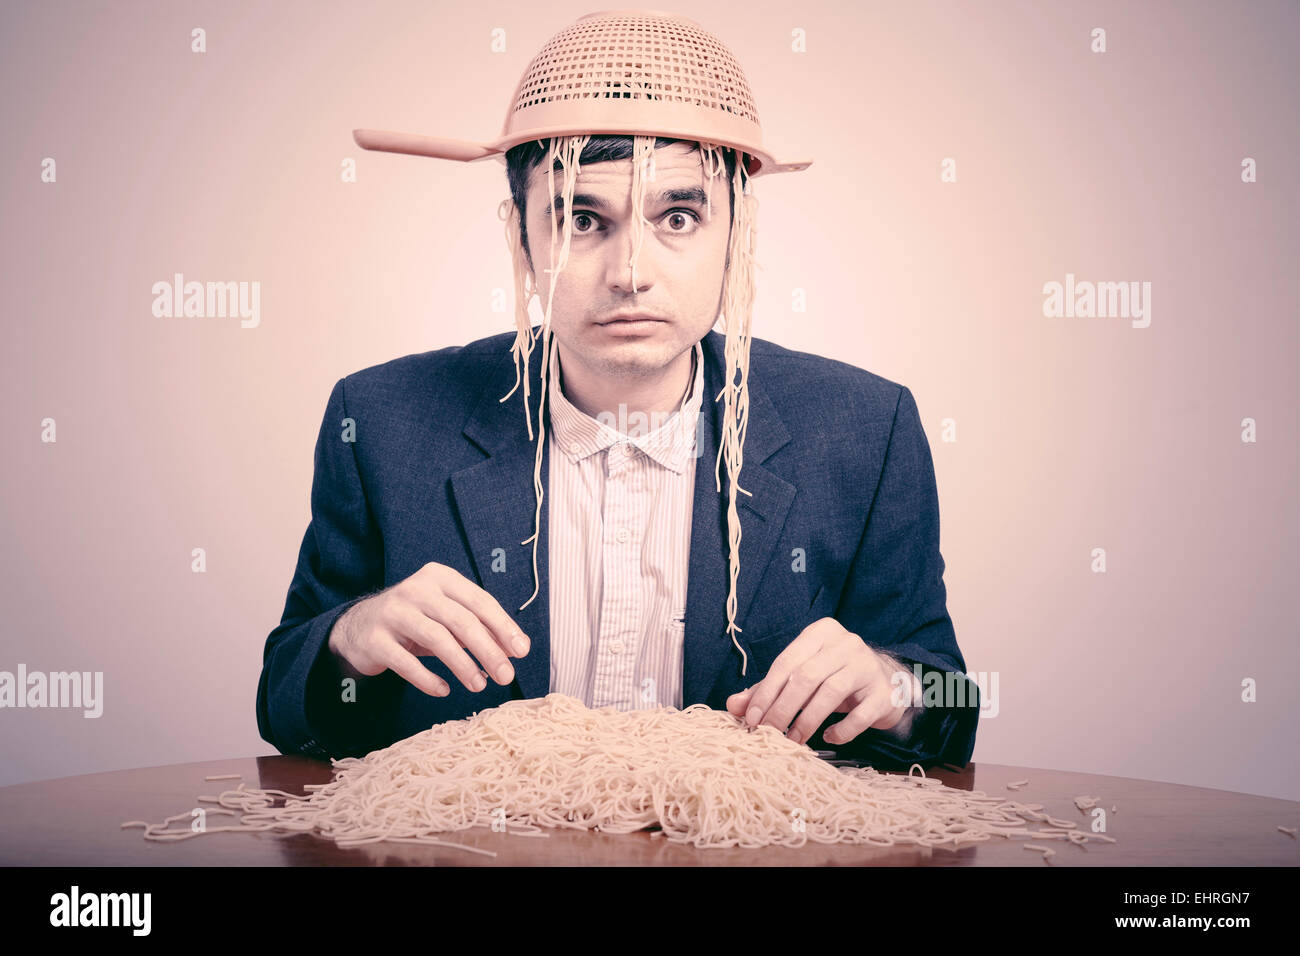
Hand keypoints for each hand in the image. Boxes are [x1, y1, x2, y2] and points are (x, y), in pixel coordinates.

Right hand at [327, 562, 530, 696]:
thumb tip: (514, 649)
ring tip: (479, 685)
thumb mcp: (446, 618)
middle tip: (506, 676)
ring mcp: (393, 613)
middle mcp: (417, 590)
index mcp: (440, 578)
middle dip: (488, 650)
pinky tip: (444, 690)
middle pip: (461, 620)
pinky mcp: (375, 639)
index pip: (479, 601)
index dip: (503, 626)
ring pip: (437, 639)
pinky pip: (406, 662)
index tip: (521, 651)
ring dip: (462, 665)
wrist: (358, 627)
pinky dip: (428, 679)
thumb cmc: (415, 622)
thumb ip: (478, 629)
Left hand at [724, 618, 917, 746]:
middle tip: (768, 733)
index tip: (751, 719)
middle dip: (782, 709)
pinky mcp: (884, 692)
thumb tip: (734, 705)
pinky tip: (829, 737)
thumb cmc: (836, 676)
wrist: (887, 681)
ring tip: (793, 740)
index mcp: (821, 632)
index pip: (786, 662)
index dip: (766, 692)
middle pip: (805, 676)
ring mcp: (868, 666)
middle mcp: (846, 643)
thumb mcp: (803, 676)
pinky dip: (841, 730)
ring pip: (830, 692)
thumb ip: (769, 688)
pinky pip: (859, 715)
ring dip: (806, 721)